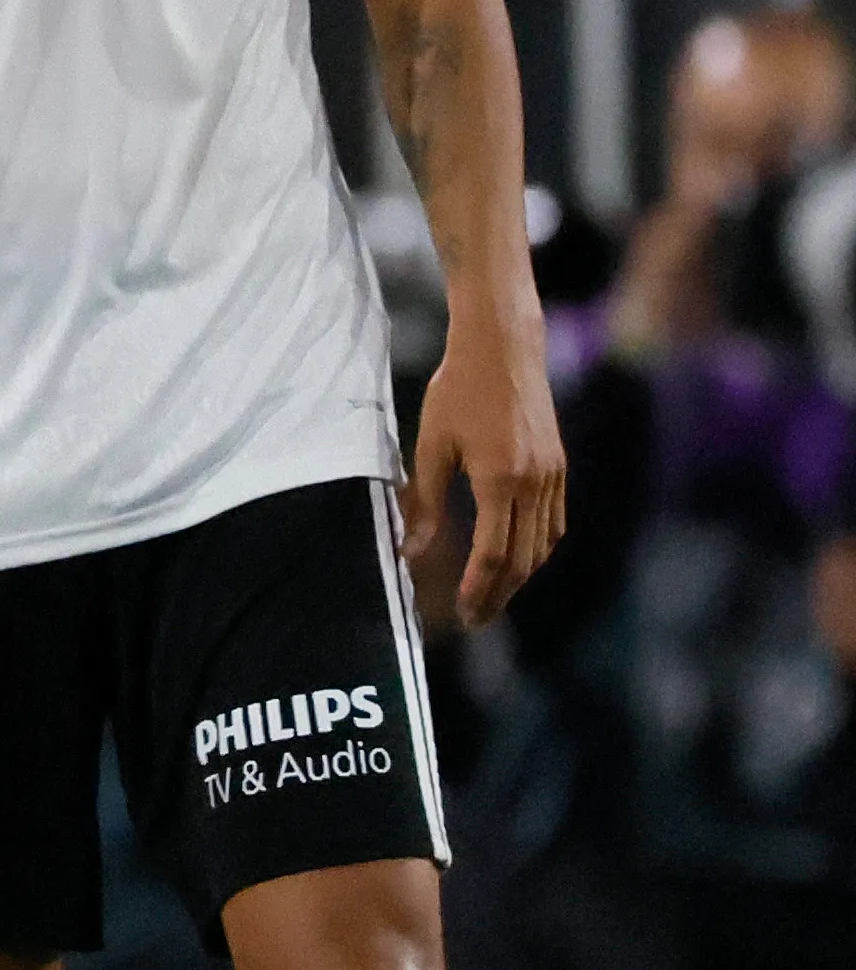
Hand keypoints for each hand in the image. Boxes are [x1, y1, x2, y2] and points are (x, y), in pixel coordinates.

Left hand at [411, 301, 566, 627]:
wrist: (504, 348)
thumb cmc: (458, 390)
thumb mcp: (431, 444)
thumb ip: (424, 501)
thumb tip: (409, 551)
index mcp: (501, 479)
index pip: (494, 553)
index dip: (478, 588)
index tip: (462, 612)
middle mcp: (536, 482)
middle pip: (524, 559)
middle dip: (499, 594)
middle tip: (475, 621)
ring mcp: (554, 475)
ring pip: (544, 545)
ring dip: (520, 577)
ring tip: (493, 598)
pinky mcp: (560, 467)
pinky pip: (554, 522)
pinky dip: (537, 549)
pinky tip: (518, 560)